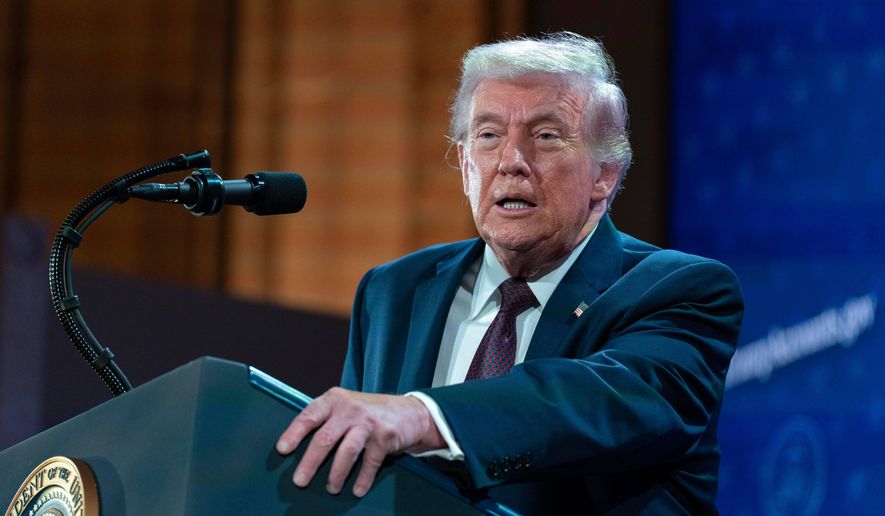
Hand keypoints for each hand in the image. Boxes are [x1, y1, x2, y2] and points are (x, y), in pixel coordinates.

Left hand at [276, 387, 445, 496]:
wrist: (409, 412)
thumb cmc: (369, 412)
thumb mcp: (346, 406)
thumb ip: (326, 419)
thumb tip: (297, 445)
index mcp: (334, 399)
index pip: (309, 416)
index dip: (294, 433)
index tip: (282, 449)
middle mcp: (350, 409)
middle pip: (325, 438)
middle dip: (310, 463)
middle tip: (300, 481)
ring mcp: (368, 423)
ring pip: (346, 453)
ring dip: (336, 474)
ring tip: (331, 489)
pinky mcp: (385, 437)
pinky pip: (370, 463)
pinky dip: (363, 479)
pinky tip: (357, 489)